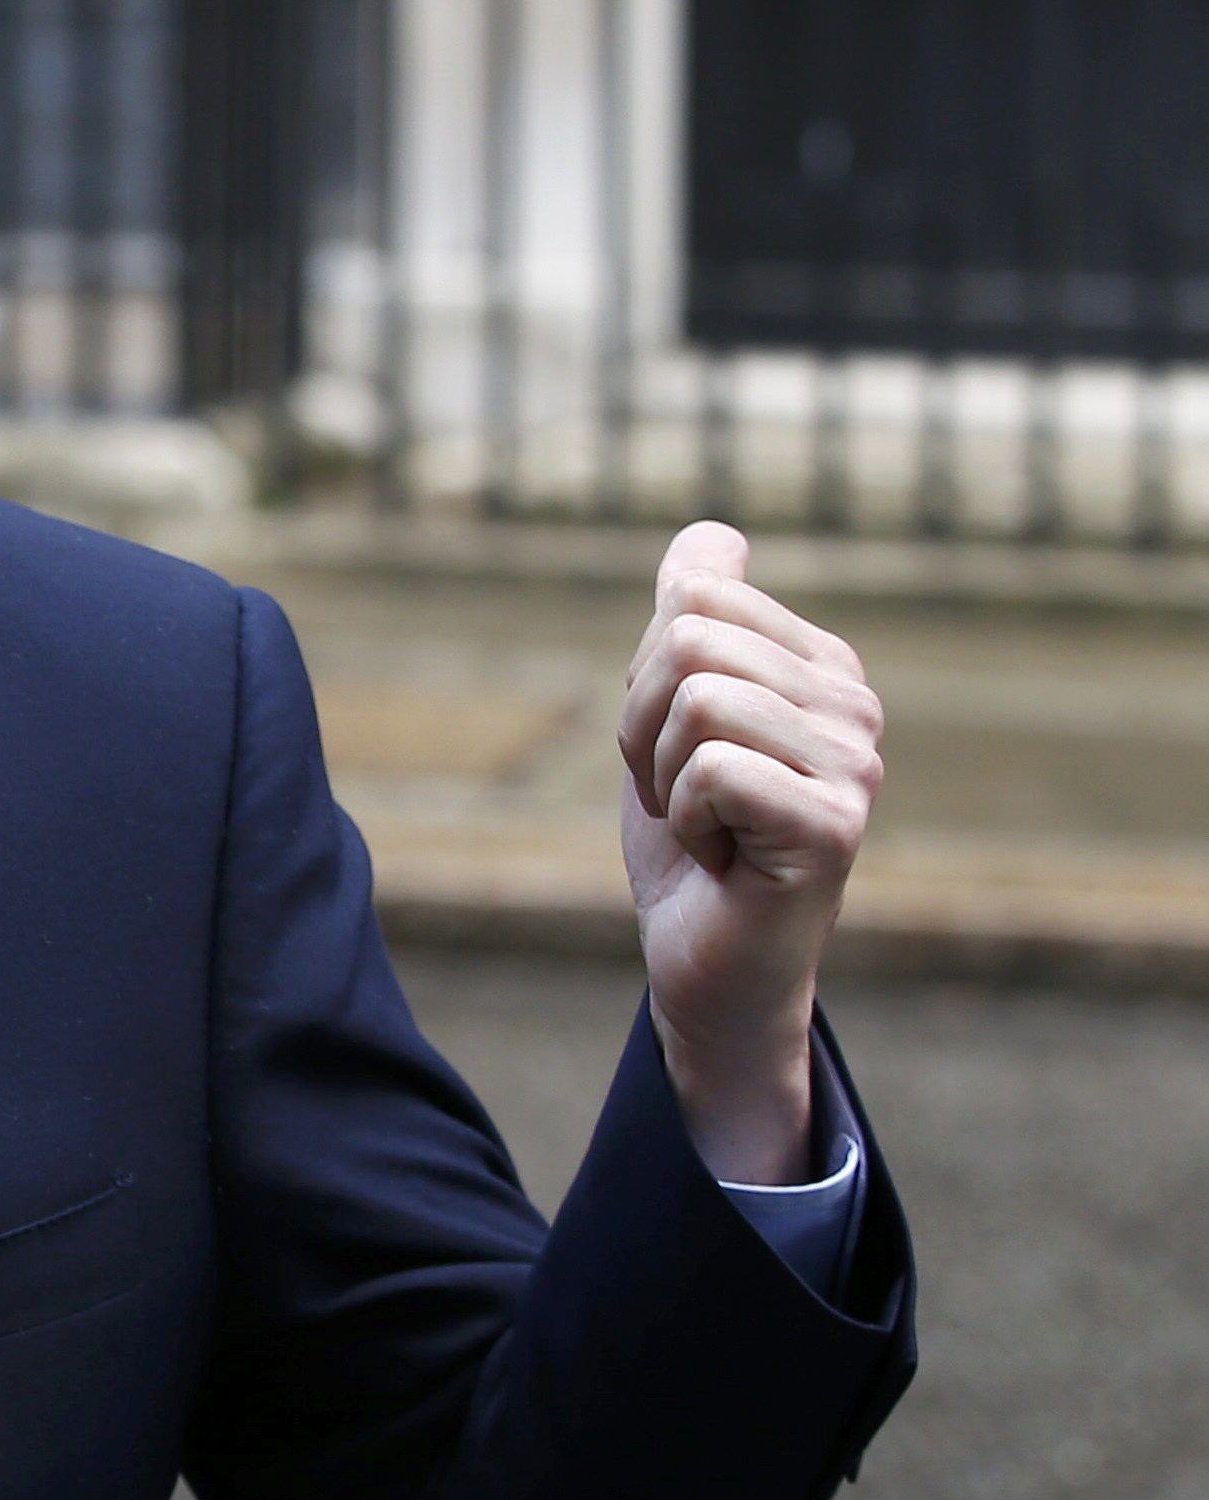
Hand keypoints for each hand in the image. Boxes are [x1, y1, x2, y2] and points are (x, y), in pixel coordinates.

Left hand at [617, 523, 883, 1183]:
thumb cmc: (692, 844)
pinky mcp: (837, 824)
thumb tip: (715, 534)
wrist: (707, 964)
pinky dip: (684, 822)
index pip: (692, 594)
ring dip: (663, 777)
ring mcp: (855, 763)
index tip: (675, 748)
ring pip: (696, 698)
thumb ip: (692, 621)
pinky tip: (724, 861)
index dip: (644, 678)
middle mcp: (854, 702)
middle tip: (683, 797)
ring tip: (707, 827)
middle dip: (643, 726)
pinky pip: (712, 770)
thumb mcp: (670, 716)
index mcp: (820, 662)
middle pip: (685, 638)